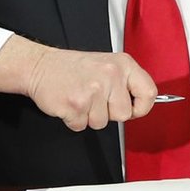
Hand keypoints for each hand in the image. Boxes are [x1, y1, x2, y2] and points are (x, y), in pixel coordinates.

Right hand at [0, 35, 157, 130]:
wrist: (40, 66)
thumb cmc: (74, 68)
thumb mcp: (107, 65)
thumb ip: (126, 82)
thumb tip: (142, 105)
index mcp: (123, 64)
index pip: (149, 92)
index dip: (142, 107)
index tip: (133, 109)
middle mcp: (110, 75)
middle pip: (123, 114)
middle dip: (109, 113)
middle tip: (95, 98)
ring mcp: (93, 90)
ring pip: (102, 123)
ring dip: (89, 116)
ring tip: (81, 98)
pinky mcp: (76, 105)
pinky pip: (82, 126)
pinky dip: (74, 120)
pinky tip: (70, 103)